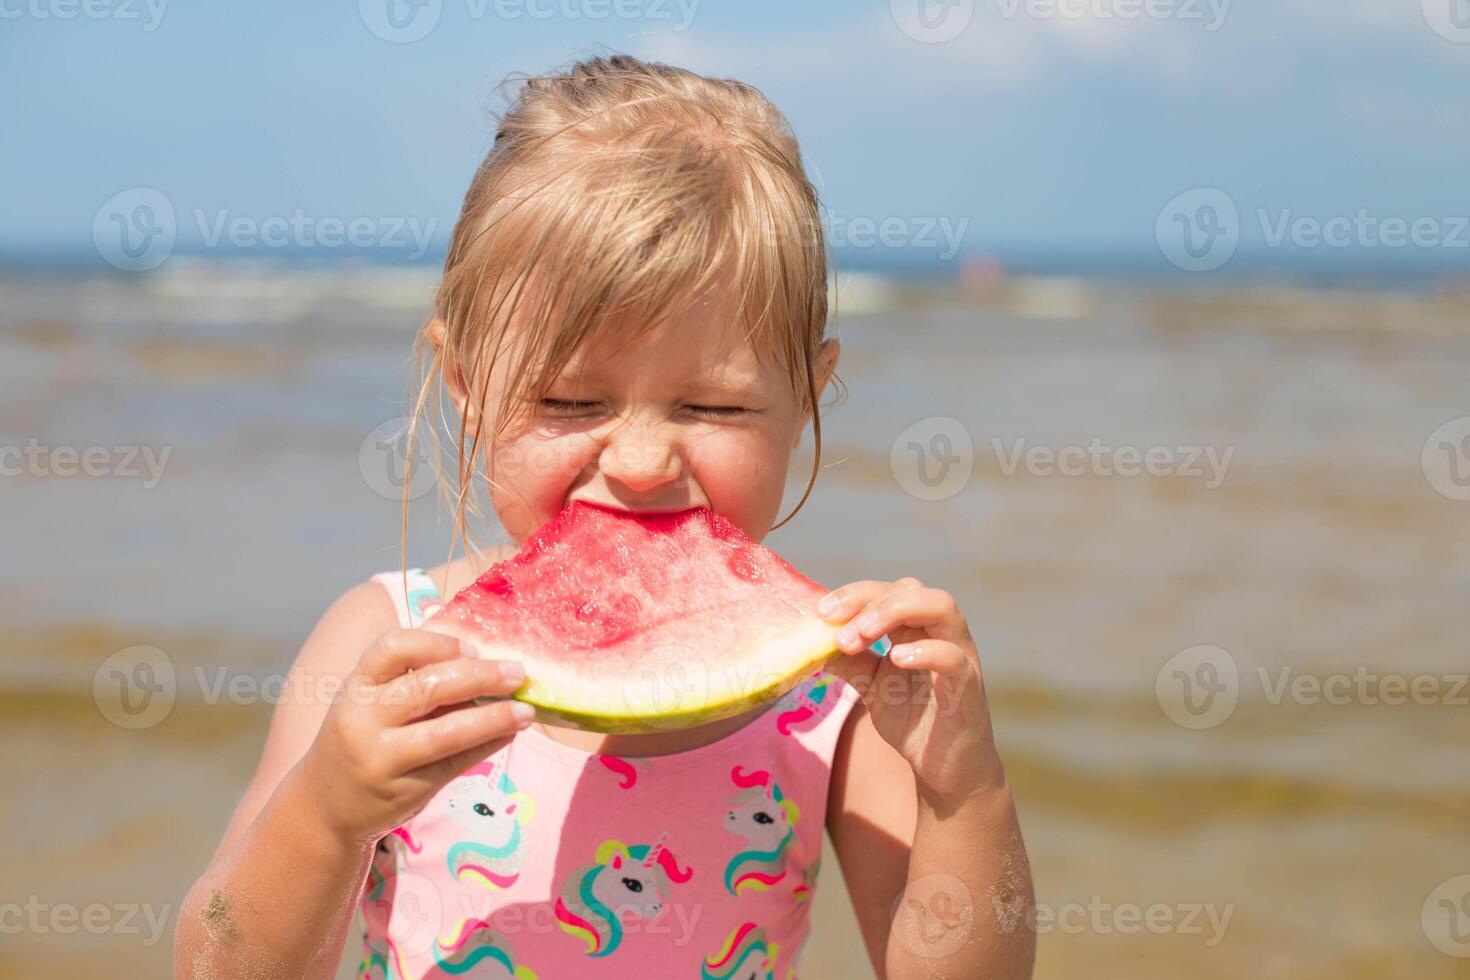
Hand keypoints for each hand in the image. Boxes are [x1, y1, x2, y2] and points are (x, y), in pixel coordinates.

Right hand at [299, 629, 530, 842]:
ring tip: (526, 710)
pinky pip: (454, 763)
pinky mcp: (402, 791)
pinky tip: (509, 732)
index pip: (393, 647)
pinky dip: (487, 745)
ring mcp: (380, 758)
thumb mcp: (370, 703)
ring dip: (493, 717)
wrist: (323, 806)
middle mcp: (361, 719)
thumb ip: (412, 681)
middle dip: (481, 677)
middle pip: (428, 687)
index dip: (438, 643)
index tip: (472, 648)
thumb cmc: (360, 739)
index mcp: (355, 685)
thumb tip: (485, 660)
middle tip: (517, 673)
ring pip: (446, 732)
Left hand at [817, 578, 1002, 806]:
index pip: (887, 590)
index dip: (854, 594)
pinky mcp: (969, 688)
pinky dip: (925, 652)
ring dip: (894, 612)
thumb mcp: (872, 686)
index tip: (821, 612)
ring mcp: (960, 656)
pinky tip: (897, 658)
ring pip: (941, 607)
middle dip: (869, 600)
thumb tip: (810, 641)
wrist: (945, 772)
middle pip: (911, 589)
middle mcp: (941, 633)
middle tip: (837, 627)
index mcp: (916, 628)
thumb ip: (849, 660)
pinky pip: (954, 658)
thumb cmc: (913, 720)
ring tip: (860, 635)